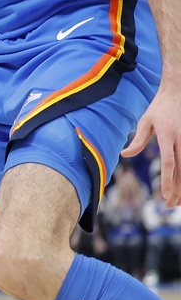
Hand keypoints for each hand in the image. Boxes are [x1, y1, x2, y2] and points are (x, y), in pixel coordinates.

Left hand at [124, 83, 180, 205]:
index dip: (167, 180)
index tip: (164, 195)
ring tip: (178, 202)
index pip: (169, 162)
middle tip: (170, 206)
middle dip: (177, 190)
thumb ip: (137, 141)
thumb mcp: (144, 121)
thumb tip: (124, 155)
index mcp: (167, 135)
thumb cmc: (158, 108)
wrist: (177, 93)